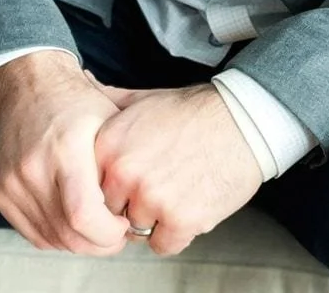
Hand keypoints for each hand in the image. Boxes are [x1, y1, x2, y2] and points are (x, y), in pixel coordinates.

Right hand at [0, 52, 129, 254]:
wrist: (29, 85)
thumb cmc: (77, 102)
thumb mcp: (109, 122)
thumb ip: (120, 166)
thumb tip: (135, 210)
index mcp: (65, 149)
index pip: (83, 214)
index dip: (108, 233)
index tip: (124, 225)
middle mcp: (32, 167)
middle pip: (68, 234)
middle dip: (99, 244)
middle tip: (116, 233)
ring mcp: (12, 182)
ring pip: (52, 239)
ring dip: (79, 242)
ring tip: (97, 225)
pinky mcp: (0, 192)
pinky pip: (34, 233)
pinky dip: (57, 236)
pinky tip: (73, 221)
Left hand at [91, 77, 262, 255]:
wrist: (241, 120)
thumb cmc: (193, 110)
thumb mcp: (143, 98)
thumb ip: (109, 100)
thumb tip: (87, 83)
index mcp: (108, 145)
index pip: (89, 187)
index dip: (112, 184)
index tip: (130, 177)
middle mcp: (124, 173)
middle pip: (112, 212)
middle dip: (131, 204)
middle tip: (157, 185)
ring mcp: (151, 198)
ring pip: (137, 231)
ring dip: (154, 219)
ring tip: (176, 190)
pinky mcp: (181, 220)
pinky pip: (163, 245)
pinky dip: (175, 233)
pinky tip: (188, 205)